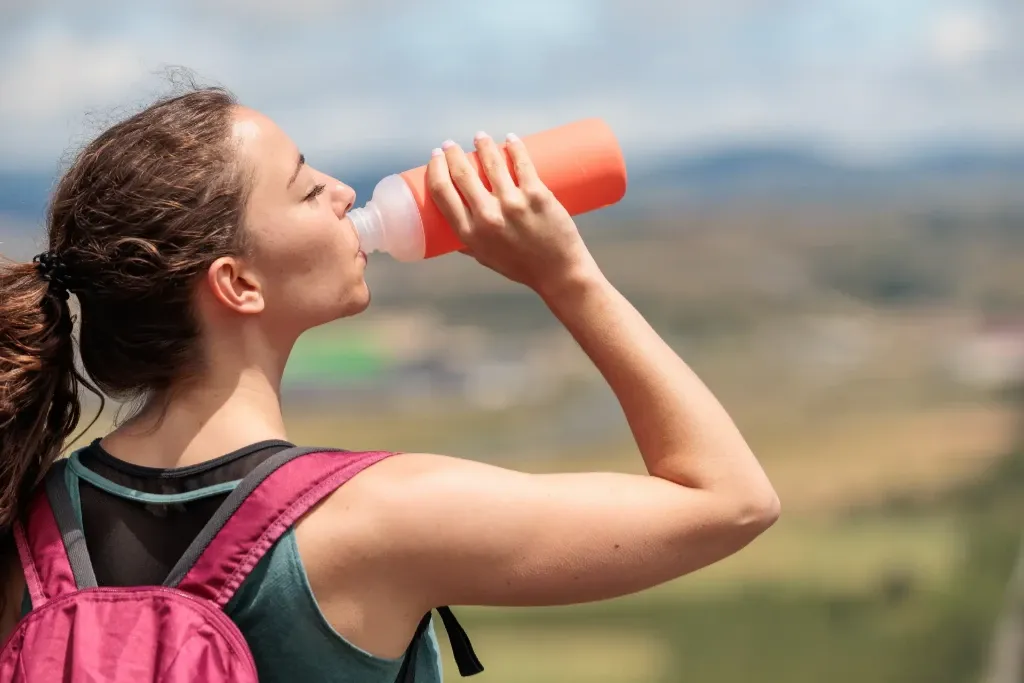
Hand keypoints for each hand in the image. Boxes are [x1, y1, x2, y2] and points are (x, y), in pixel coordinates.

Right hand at [426, 132, 598, 292]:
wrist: (558, 272)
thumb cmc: (520, 267)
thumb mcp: (485, 258)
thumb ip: (468, 244)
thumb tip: (449, 236)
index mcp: (470, 233)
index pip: (442, 192)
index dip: (436, 168)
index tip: (437, 157)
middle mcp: (487, 217)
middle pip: (462, 173)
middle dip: (453, 153)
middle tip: (452, 145)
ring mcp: (513, 204)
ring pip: (491, 162)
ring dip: (482, 144)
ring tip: (480, 137)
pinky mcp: (537, 195)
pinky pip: (522, 162)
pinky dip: (514, 146)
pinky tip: (510, 139)